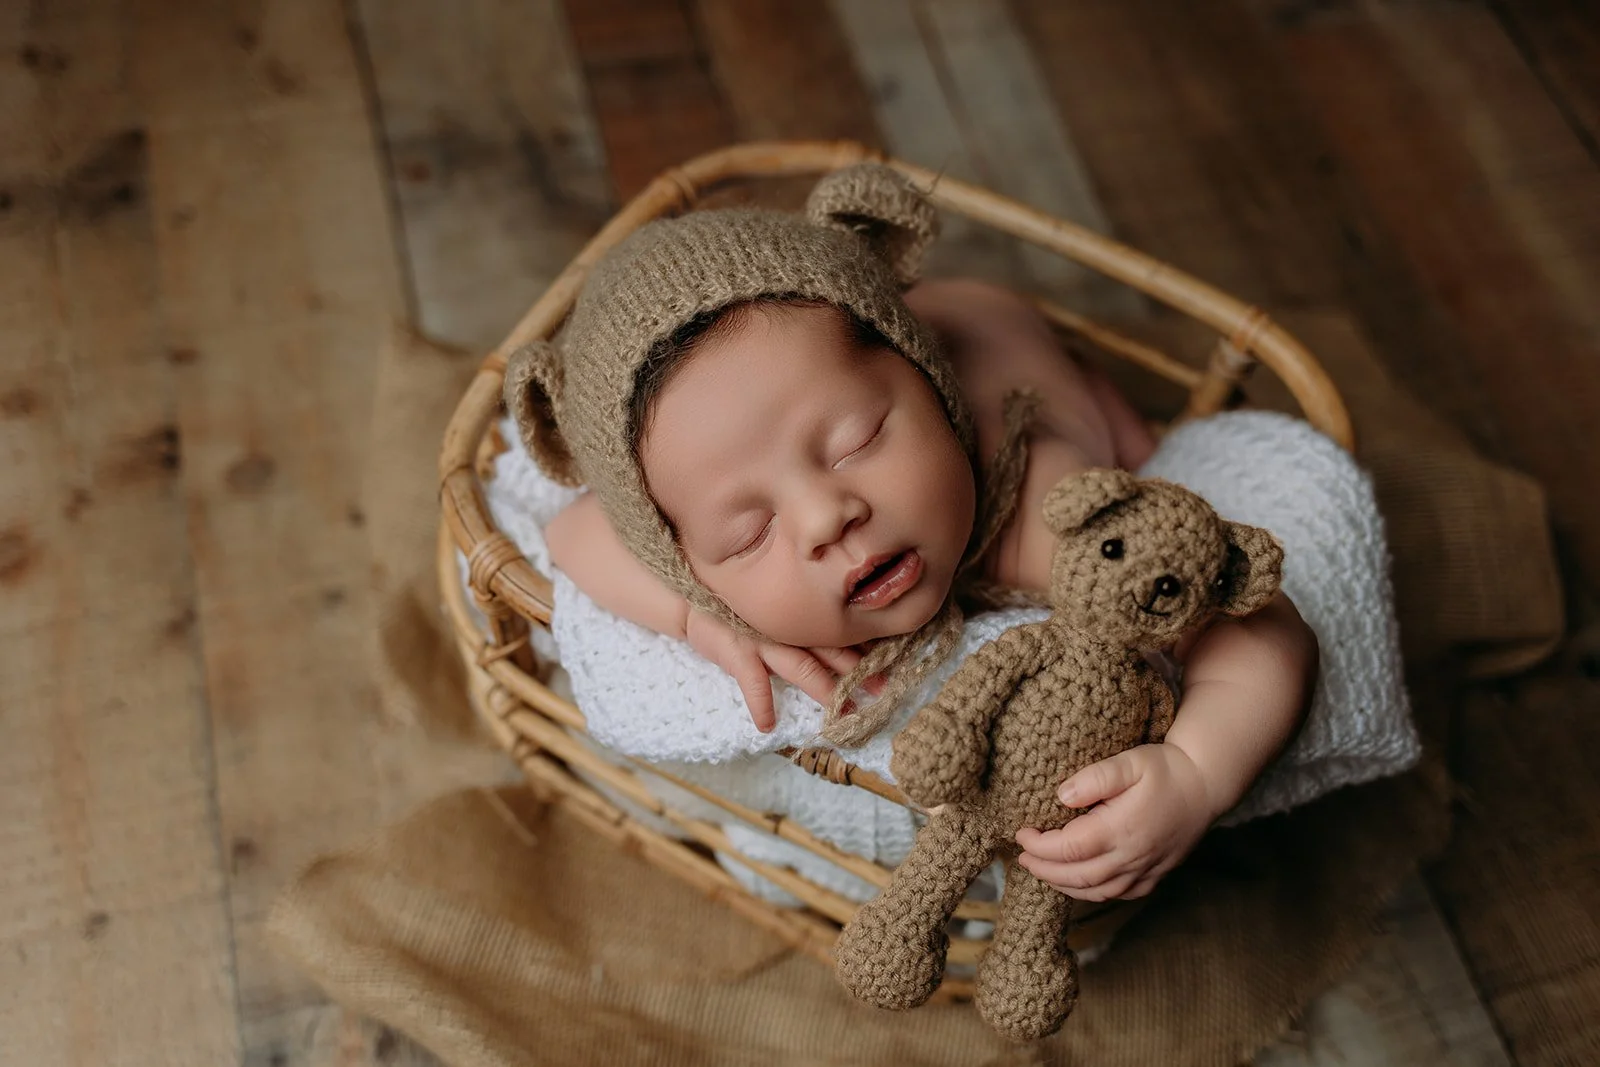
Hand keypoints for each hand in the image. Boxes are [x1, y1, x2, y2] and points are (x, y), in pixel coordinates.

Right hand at [683, 610, 867, 732]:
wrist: (693, 599)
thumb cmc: (739, 609)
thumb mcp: (775, 611)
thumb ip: (803, 624)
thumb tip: (842, 642)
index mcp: (799, 621)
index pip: (838, 637)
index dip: (864, 652)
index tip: (891, 669)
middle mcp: (787, 629)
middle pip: (829, 652)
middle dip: (856, 673)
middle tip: (882, 691)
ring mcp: (763, 640)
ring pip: (801, 666)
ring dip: (823, 689)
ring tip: (841, 713)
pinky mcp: (736, 652)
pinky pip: (751, 681)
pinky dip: (760, 702)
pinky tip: (768, 725)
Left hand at [1014, 744, 1214, 901]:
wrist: (1207, 786)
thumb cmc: (1166, 769)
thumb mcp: (1130, 761)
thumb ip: (1095, 777)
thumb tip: (1061, 796)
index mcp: (1121, 829)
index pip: (1068, 848)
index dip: (1039, 846)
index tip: (1021, 833)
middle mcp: (1132, 856)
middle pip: (1077, 876)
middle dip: (1044, 870)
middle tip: (1022, 857)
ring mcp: (1145, 870)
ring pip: (1096, 891)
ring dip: (1064, 885)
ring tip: (1042, 870)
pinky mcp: (1155, 876)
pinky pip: (1118, 895)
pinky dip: (1092, 893)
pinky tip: (1078, 882)